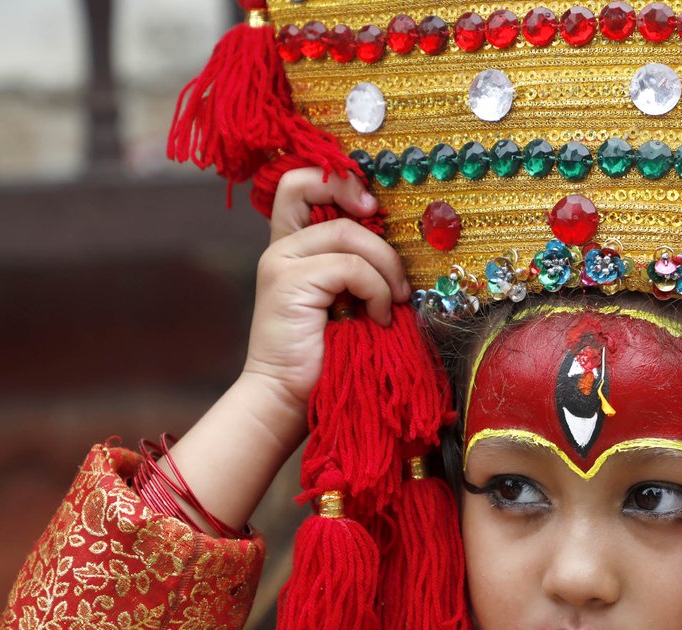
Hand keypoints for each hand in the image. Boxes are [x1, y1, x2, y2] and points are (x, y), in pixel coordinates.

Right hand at [243, 168, 408, 414]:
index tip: (371, 207)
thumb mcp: (348, 300)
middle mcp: (281, 247)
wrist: (290, 399)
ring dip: (384, 266)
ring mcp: (281, 261)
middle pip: (318, 189)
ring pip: (348, 234)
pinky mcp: (289, 282)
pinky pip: (351, 267)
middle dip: (367, 213)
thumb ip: (357, 265)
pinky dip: (377, 291)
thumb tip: (400, 242)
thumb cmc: (328, 355)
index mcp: (293, 246)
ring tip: (394, 302)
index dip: (337, 180)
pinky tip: (380, 317)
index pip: (300, 182)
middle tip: (392, 255)